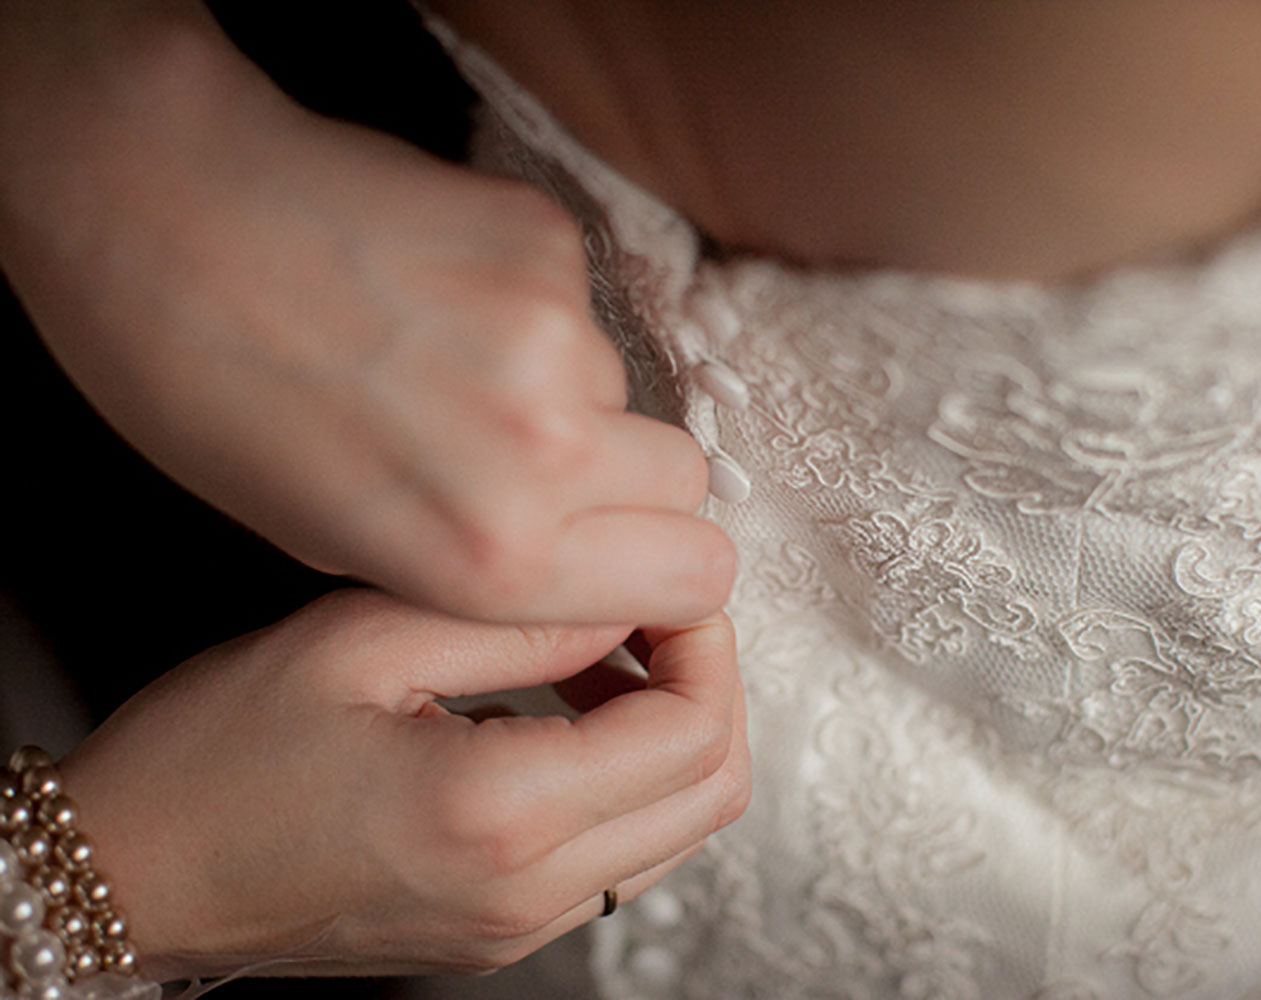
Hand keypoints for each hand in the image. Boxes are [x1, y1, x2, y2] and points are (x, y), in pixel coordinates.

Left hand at [0, 4, 733, 624]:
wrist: (161, 214)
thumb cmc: (212, 396)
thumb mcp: (336, 546)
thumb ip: (486, 567)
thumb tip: (583, 559)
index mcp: (489, 553)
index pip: (692, 577)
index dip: (665, 570)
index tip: (627, 554)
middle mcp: (545, 450)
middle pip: (685, 481)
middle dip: (634, 482)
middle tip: (543, 464)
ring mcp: (555, 334)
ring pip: (622, 387)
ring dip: (563, 392)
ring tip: (446, 366)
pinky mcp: (547, 241)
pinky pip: (581, 303)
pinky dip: (527, 311)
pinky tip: (436, 297)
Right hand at [58, 589, 749, 979]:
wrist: (135, 875)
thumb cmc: (212, 762)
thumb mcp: (362, 640)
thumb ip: (515, 615)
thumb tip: (623, 591)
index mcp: (499, 812)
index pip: (693, 731)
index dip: (705, 642)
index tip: (666, 587)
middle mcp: (526, 891)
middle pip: (711, 789)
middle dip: (707, 683)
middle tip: (650, 613)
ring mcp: (518, 926)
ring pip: (677, 828)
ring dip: (671, 732)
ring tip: (599, 657)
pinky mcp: (499, 932)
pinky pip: (620, 857)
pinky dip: (626, 780)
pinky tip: (562, 716)